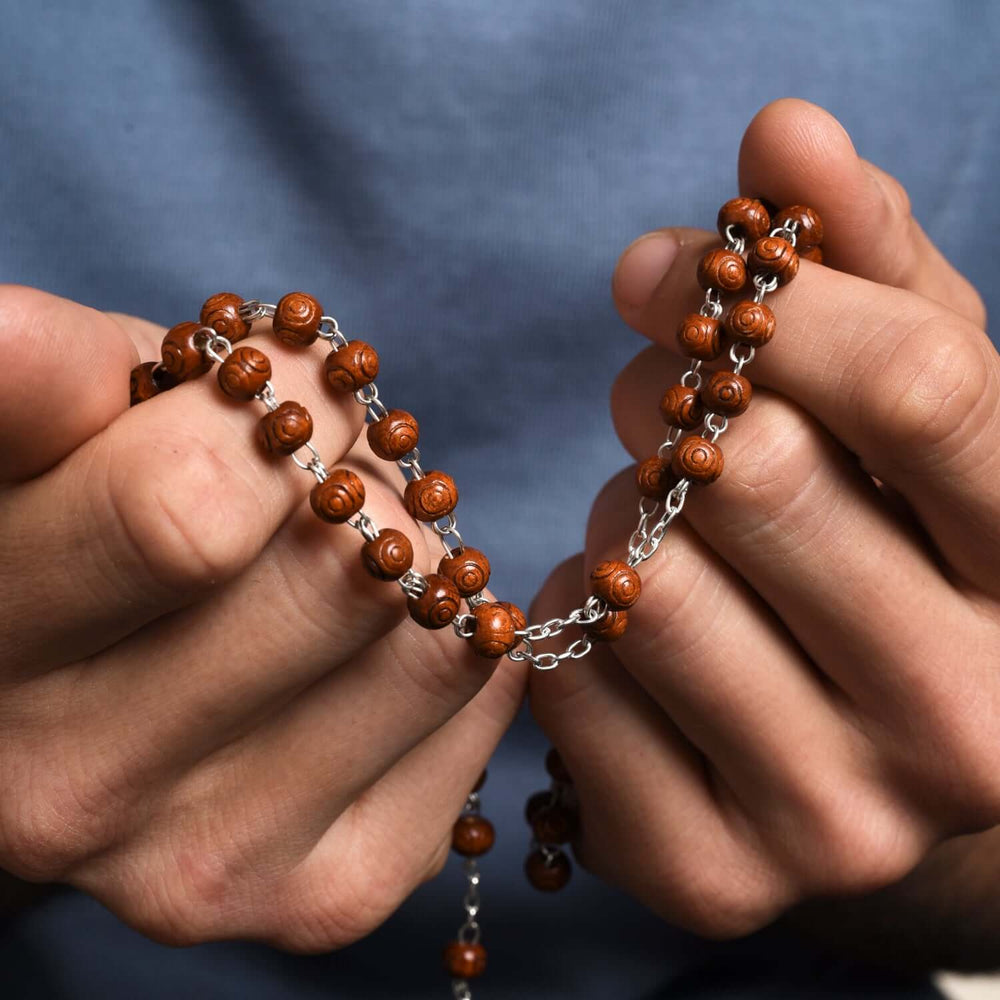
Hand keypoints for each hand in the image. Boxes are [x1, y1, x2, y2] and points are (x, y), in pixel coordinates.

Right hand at [0, 293, 522, 949]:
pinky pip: (474, 711)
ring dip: (422, 561)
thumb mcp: (52, 436)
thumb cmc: (83, 535)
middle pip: (333, 582)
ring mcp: (193, 861)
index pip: (184, 512)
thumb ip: (66, 377)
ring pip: (425, 644)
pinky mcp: (313, 898)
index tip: (295, 384)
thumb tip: (238, 352)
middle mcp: (64, 783)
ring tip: (360, 554)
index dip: (284, 410)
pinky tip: (396, 633)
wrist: (108, 708)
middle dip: (365, 485)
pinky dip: (466, 642)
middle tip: (334, 476)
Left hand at [528, 98, 999, 944]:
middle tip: (655, 402)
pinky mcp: (709, 875)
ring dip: (617, 520)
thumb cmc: (880, 545)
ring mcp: (840, 822)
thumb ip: (862, 263)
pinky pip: (568, 687)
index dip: (769, 295)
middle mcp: (966, 722)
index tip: (664, 268)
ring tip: (652, 527)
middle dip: (667, 404)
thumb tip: (786, 131)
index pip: (918, 389)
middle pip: (758, 481)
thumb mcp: (905, 407)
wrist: (858, 733)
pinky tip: (618, 627)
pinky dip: (567, 624)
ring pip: (645, 588)